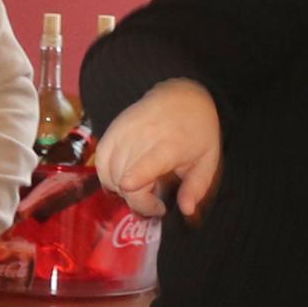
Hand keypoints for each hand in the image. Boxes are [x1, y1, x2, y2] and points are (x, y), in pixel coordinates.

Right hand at [93, 78, 222, 219]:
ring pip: (110, 173)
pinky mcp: (112, 129)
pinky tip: (121, 179)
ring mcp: (124, 131)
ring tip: (141, 187)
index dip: (137, 190)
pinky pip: (100, 160)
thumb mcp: (207, 160)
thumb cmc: (197, 131)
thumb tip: (186, 210)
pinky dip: (106, 175)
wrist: (181, 95)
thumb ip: (196, 187)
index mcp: (168, 146)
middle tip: (155, 198)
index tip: (153, 204)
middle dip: (137, 199)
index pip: (144, 168)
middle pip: (124, 179)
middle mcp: (142, 137)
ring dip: (121, 189)